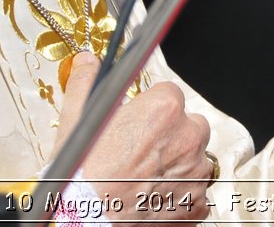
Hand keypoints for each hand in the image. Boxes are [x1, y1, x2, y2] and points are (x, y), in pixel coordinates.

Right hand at [57, 54, 213, 223]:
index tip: (138, 123)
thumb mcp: (76, 122)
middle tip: (141, 152)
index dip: (151, 109)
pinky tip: (153, 198)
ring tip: (144, 178)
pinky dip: (178, 196)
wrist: (88, 223)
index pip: (171, 95)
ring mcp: (196, 173)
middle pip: (188, 125)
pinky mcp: (197, 204)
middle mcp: (187, 138)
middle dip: (170, 136)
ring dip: (176, 166)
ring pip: (194, 160)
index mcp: (164, 109)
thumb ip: (86, 84)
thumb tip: (88, 62)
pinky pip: (194, 193)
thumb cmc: (82, 178)